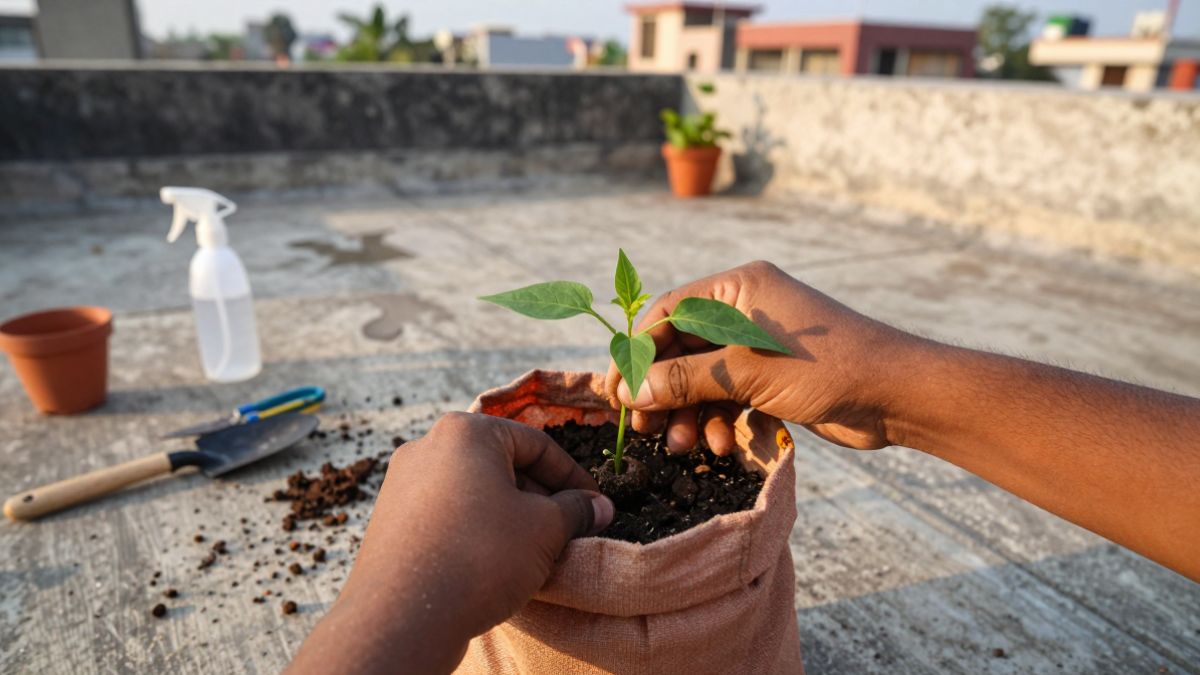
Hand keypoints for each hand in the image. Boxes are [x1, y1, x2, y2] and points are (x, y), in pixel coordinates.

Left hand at [288, 413, 613, 674]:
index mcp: (466, 432)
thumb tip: (598, 507)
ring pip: (472, 491)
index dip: (573, 478)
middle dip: (539, 497)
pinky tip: (491, 565)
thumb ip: (576, 510)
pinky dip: (474, 530)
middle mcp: (427, 446)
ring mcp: (401, 482)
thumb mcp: (545, 529)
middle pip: (501, 464)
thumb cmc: (478, 558)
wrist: (403, 616)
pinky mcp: (389, 518)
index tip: (593, 506)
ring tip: (530, 552)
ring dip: (507, 516)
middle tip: (565, 532)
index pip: (537, 444)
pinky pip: (445, 514)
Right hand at [606, 261, 915, 452]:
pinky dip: (718, 418)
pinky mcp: (771, 375)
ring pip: (702, 378)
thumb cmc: (829, 368)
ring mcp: (757, 344)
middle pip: (680, 349)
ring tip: (687, 445)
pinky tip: (722, 443)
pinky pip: (727, 394)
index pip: (667, 314)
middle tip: (645, 428)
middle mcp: (744, 311)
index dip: (637, 354)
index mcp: (737, 290)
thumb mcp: (748, 373)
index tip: (615, 393)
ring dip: (690, 412)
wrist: (899, 395)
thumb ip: (685, 379)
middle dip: (663, 391)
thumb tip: (630, 392)